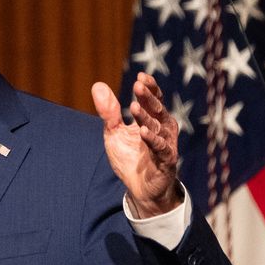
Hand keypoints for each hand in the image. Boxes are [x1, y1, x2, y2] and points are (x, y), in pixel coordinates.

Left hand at [92, 72, 182, 217]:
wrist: (139, 188)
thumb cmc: (130, 158)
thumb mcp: (114, 133)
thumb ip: (109, 112)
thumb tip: (98, 85)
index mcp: (152, 120)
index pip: (153, 100)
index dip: (149, 88)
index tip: (140, 76)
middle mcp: (162, 129)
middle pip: (157, 109)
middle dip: (148, 97)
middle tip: (138, 85)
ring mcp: (166, 144)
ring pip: (158, 127)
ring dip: (147, 117)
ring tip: (135, 106)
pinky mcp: (165, 160)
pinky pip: (161, 148)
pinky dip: (153, 139)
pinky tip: (143, 132)